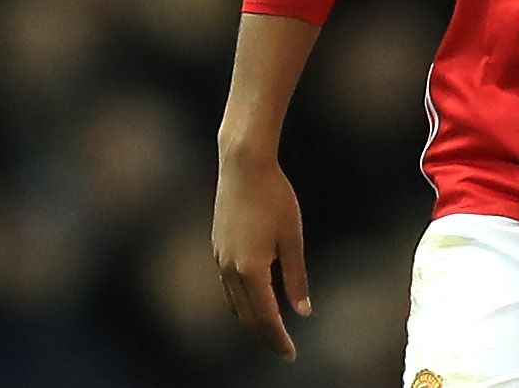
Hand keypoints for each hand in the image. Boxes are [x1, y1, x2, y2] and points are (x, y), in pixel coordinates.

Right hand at [212, 151, 311, 360]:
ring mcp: (219, 256)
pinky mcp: (216, 244)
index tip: (291, 354)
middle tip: (283, 345)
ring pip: (233, 301)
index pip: (266, 317)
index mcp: (251, 270)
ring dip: (252, 316)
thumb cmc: (274, 197)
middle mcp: (230, 268)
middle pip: (246, 315)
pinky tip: (256, 292)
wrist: (243, 164)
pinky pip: (227, 284)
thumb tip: (302, 312)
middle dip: (265, 333)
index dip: (278, 339)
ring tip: (271, 323)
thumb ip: (296, 278)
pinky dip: (242, 297)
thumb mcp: (293, 239)